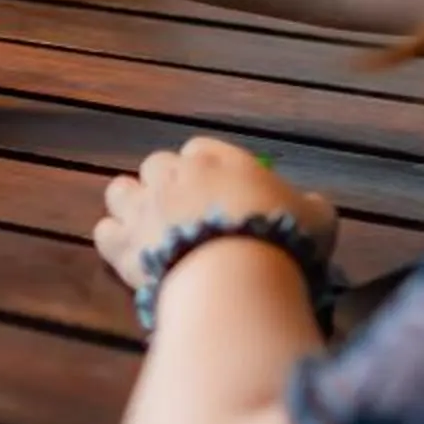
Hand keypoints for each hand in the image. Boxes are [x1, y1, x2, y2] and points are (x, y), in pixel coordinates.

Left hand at [94, 139, 336, 293]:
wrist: (238, 274)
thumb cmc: (282, 239)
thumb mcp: (318, 219)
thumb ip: (311, 206)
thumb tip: (312, 206)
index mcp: (218, 159)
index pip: (202, 149)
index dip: (207, 170)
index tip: (218, 193)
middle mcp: (175, 174)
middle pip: (158, 165)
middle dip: (167, 185)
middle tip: (184, 214)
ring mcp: (144, 208)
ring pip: (121, 190)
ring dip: (132, 205)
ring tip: (147, 228)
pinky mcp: (124, 245)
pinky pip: (105, 231)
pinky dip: (115, 240)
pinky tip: (128, 254)